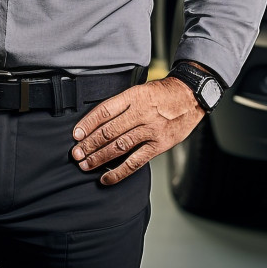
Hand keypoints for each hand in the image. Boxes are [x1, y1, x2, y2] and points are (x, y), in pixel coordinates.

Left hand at [71, 77, 204, 184]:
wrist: (190, 96)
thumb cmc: (162, 93)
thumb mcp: (140, 89)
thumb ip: (122, 104)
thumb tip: (98, 121)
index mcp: (133, 96)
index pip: (104, 111)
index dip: (88, 124)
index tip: (76, 134)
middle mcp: (141, 113)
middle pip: (109, 131)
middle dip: (89, 144)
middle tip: (76, 154)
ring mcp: (150, 130)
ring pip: (120, 146)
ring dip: (99, 158)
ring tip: (85, 165)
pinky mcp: (159, 145)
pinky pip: (136, 161)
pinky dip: (119, 172)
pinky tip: (106, 178)